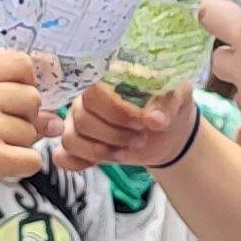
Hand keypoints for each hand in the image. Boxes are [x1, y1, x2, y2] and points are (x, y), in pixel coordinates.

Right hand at [56, 82, 190, 169]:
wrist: (168, 131)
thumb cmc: (167, 106)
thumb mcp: (177, 99)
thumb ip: (167, 105)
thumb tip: (154, 120)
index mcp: (107, 77)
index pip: (93, 92)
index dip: (116, 111)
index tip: (142, 122)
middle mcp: (86, 97)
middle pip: (83, 118)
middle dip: (114, 134)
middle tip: (141, 138)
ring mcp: (79, 120)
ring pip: (72, 138)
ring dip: (103, 150)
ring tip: (130, 148)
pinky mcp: (79, 143)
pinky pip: (63, 154)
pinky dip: (78, 162)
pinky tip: (99, 162)